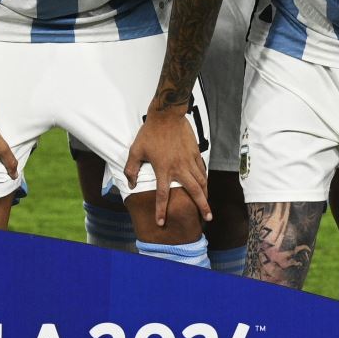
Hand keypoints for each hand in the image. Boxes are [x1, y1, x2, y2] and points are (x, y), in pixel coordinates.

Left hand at [125, 107, 210, 227]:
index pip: (163, 195)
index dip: (161, 210)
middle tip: (207, 217)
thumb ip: (131, 168)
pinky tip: (205, 183)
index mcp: (163, 169)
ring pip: (201, 181)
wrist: (167, 115)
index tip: (162, 222)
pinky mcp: (195, 152)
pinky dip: (205, 178)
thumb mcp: (135, 150)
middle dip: (202, 206)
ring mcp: (189, 160)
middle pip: (193, 191)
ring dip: (205, 194)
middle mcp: (179, 168)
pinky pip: (202, 169)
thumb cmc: (150, 132)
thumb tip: (130, 184)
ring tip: (208, 203)